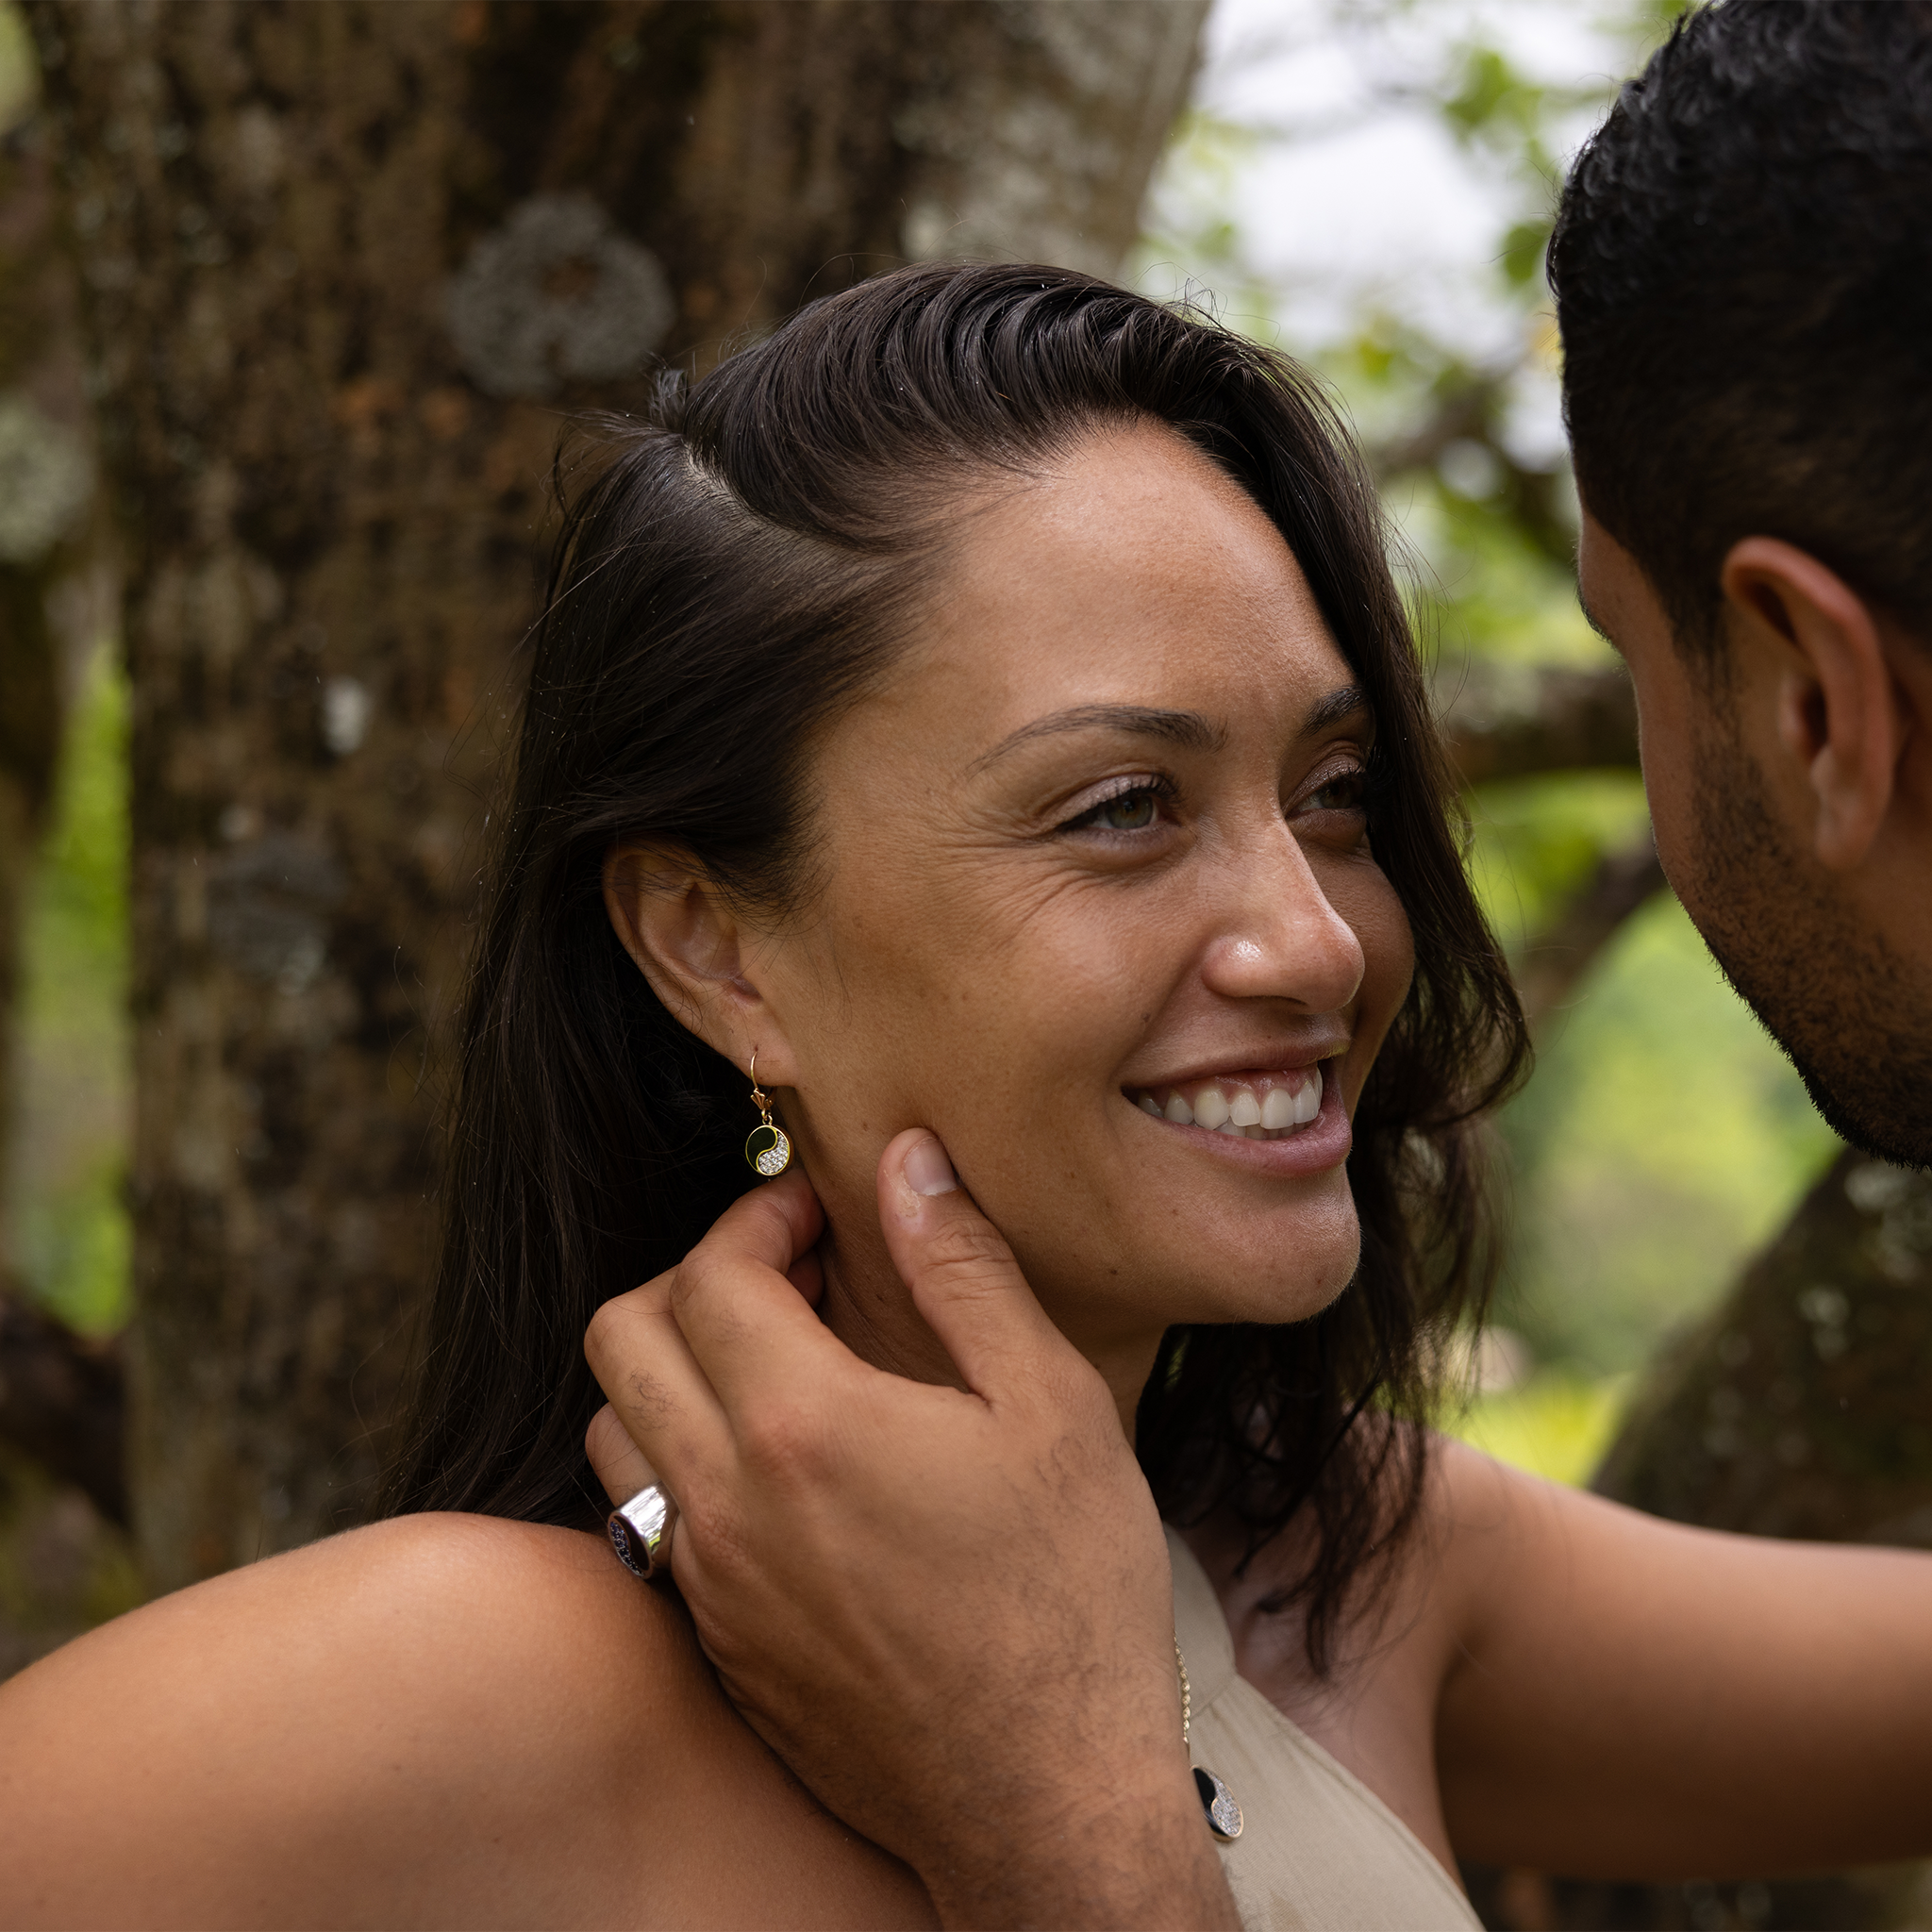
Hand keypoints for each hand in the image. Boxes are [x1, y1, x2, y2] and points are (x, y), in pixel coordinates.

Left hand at [584, 1129, 1238, 1930]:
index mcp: (803, 1426)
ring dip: (672, 1371)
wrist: (1045, 1800)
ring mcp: (710, 1582)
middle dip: (693, 1277)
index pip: (712, 1271)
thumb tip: (909, 1162)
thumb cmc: (1065, 1602)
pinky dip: (685, 1461)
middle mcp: (726, 1502)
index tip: (819, 1214)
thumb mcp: (1047, 1405)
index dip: (760, 1215)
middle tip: (789, 1278)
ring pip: (614, 1431)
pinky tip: (785, 1471)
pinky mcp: (719, 1643)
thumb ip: (963, 1268)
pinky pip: (649, 1520)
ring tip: (778, 1367)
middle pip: (622, 1336)